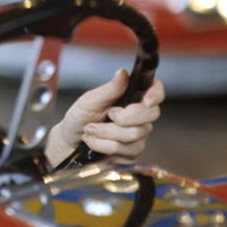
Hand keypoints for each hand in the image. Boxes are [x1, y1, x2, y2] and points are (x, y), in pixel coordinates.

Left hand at [45, 69, 164, 167]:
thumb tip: (123, 72)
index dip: (156, 94)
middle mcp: (139, 116)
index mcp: (131, 97)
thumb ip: (109, 89)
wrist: (69, 141)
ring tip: (90, 130)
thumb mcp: (90, 100)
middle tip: (107, 115)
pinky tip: (92, 142)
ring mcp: (138, 135)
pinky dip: (103, 145)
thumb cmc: (80, 117)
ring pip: (135, 134)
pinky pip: (124, 150)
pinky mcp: (131, 153)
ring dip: (106, 133)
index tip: (146, 100)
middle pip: (151, 114)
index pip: (155, 90)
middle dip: (124, 117)